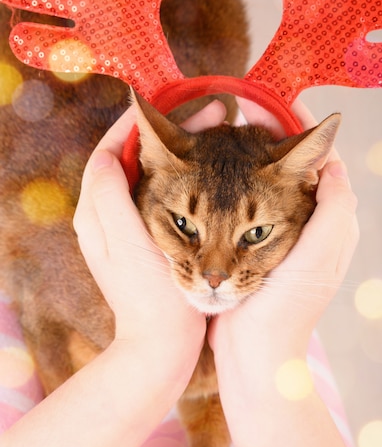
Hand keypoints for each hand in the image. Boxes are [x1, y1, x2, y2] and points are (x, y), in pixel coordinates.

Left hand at [73, 102, 225, 381]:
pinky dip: (192, 173)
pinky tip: (219, 170)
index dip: (151, 120)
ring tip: (219, 133)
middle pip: (138, 153)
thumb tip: (109, 151)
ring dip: (186, 147)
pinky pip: (171, 190)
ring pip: (157, 170)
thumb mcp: (127, 243)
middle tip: (216, 115)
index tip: (191, 104)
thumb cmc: (147, 297)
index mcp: (97, 210)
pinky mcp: (156, 236)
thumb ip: (110, 194)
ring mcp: (133, 224)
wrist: (160, 342)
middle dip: (176, 128)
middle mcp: (109, 213)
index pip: (115, 146)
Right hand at [209, 100, 358, 366]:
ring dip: (240, 153)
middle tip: (235, 110)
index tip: (270, 101)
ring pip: (257, 178)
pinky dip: (220, 180)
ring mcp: (268, 232)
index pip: (317, 157)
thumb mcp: (318, 257)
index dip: (297, 124)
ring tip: (216, 129)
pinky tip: (198, 167)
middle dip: (264, 133)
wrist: (255, 353)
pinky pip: (234, 200)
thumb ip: (333, 207)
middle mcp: (301, 222)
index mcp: (326, 219)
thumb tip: (334, 159)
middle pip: (285, 160)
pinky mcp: (242, 244)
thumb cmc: (289, 309)